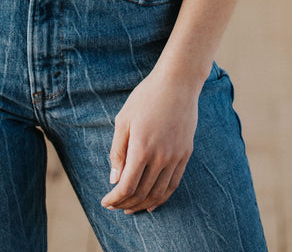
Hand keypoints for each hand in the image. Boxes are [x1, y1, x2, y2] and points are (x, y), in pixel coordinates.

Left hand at [100, 66, 200, 214]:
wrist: (177, 83)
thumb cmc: (146, 97)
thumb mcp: (123, 120)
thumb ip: (118, 151)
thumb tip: (114, 180)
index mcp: (142, 148)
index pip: (127, 186)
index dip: (115, 199)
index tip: (105, 202)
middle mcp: (161, 157)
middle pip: (142, 193)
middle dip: (126, 204)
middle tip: (115, 206)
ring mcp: (175, 157)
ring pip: (159, 193)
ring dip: (143, 205)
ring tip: (131, 208)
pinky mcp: (185, 154)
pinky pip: (174, 184)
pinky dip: (162, 197)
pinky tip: (153, 203)